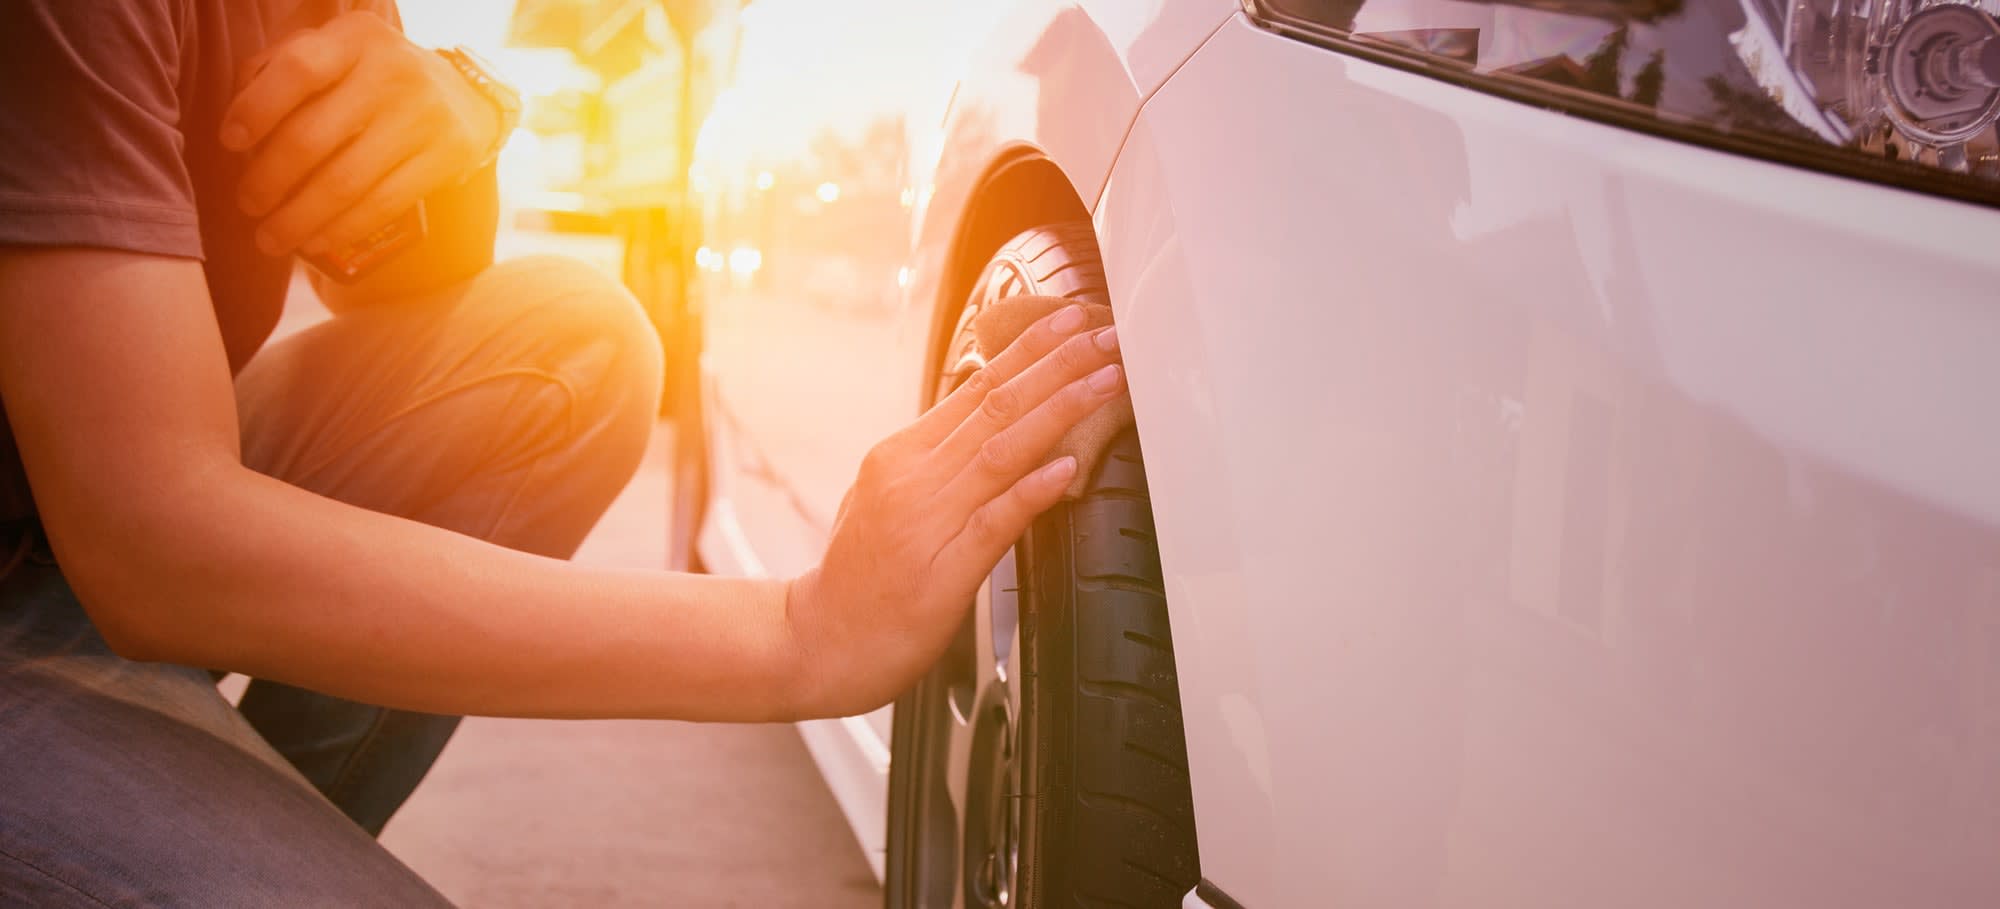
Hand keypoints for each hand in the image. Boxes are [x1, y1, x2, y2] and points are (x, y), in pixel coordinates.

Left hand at [222, 12, 500, 258]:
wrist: (461, 95)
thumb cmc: (370, 78)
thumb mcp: (331, 53)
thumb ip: (278, 72)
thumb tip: (239, 124)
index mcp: (355, 38)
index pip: (298, 69)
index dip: (256, 108)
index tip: (230, 141)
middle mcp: (394, 71)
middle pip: (313, 136)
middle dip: (268, 180)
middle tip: (247, 204)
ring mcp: (425, 116)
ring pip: (345, 181)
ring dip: (299, 219)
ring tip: (270, 239)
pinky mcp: (448, 155)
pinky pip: (384, 204)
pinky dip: (342, 229)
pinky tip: (315, 241)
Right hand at [784, 304, 1124, 717]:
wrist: (820, 644)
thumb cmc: (860, 577)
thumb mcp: (885, 497)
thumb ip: (933, 459)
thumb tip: (982, 420)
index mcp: (901, 455)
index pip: (974, 388)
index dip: (1028, 351)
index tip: (1068, 320)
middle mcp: (913, 478)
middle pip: (995, 407)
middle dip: (1058, 365)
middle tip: (1105, 333)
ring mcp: (927, 523)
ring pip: (1002, 451)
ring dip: (1060, 410)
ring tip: (1105, 380)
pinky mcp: (942, 573)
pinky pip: (994, 523)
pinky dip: (1032, 490)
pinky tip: (1067, 466)